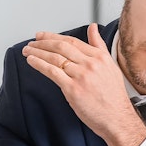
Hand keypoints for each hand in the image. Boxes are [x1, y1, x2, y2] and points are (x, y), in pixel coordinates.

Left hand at [22, 23, 145, 145]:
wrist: (117, 118)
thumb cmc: (114, 96)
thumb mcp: (110, 66)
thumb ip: (99, 46)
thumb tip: (93, 28)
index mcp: (100, 57)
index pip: (73, 41)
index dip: (54, 36)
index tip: (42, 36)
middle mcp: (91, 64)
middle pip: (61, 47)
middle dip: (43, 42)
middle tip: (32, 42)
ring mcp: (82, 76)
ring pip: (54, 58)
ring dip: (37, 52)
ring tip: (28, 51)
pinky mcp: (73, 89)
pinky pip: (52, 72)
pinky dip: (39, 64)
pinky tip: (32, 61)